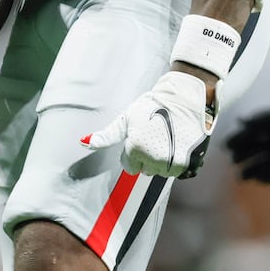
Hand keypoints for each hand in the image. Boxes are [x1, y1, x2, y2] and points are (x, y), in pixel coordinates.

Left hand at [82, 71, 216, 178]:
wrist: (181, 99)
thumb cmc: (151, 106)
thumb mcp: (126, 118)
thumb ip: (107, 135)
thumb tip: (84, 142)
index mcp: (135, 148)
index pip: (129, 166)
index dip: (133, 150)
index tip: (141, 136)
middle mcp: (152, 159)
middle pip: (145, 170)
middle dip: (146, 156)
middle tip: (153, 135)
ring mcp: (170, 163)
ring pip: (160, 171)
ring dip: (161, 159)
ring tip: (165, 138)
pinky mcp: (186, 164)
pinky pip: (174, 171)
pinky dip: (175, 161)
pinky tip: (176, 144)